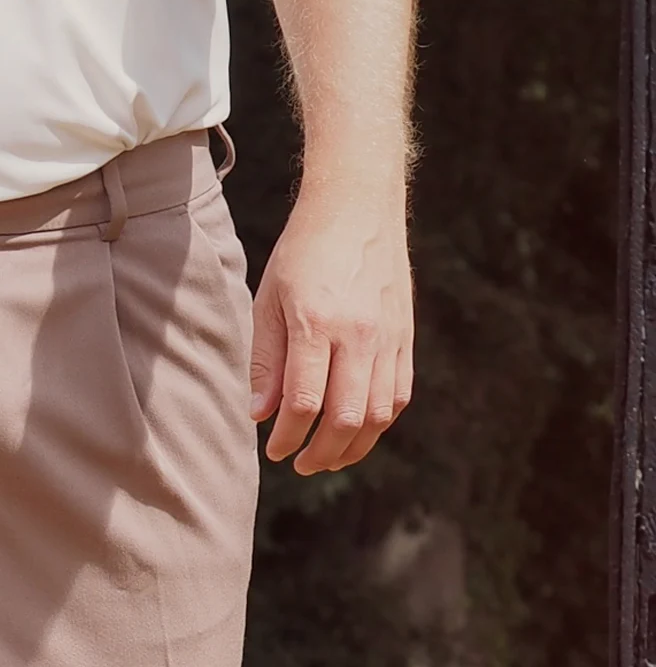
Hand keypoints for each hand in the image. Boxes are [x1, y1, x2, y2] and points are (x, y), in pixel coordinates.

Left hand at [250, 190, 412, 474]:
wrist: (358, 202)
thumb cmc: (303, 251)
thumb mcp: (269, 300)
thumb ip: (266, 360)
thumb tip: (261, 415)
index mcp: (318, 324)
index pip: (304, 403)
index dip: (287, 437)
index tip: (274, 450)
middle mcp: (359, 333)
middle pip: (345, 418)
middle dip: (320, 453)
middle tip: (299, 464)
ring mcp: (388, 336)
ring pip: (377, 414)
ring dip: (351, 448)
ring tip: (327, 458)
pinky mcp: (405, 335)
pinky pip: (398, 395)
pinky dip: (378, 423)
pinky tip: (356, 432)